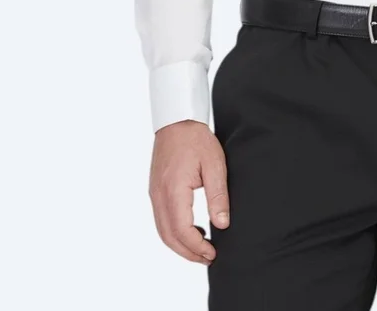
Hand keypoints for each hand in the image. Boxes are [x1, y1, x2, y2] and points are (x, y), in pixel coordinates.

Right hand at [149, 119, 229, 263]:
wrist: (177, 119)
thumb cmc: (196, 139)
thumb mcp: (214, 165)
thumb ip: (218, 196)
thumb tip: (222, 224)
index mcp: (173, 191)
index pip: (182, 231)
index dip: (197, 247)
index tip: (213, 254)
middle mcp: (159, 196)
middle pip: (169, 237)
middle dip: (188, 252)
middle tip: (208, 258)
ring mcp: (154, 193)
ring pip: (162, 230)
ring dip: (179, 244)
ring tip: (201, 248)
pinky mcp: (155, 190)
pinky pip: (161, 219)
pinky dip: (173, 231)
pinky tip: (191, 229)